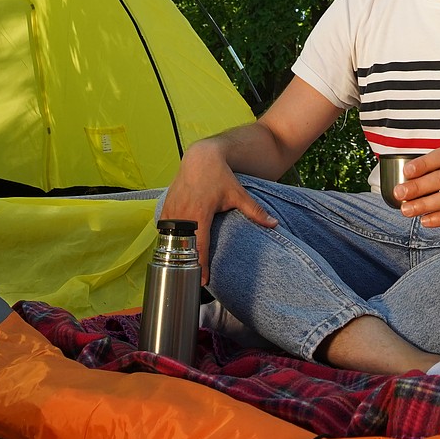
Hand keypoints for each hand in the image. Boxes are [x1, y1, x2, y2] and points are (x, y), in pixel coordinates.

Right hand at [159, 139, 277, 283]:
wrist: (201, 157)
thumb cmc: (220, 176)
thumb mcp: (238, 194)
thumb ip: (255, 211)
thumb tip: (275, 224)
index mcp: (201, 213)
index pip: (200, 246)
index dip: (201, 265)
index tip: (204, 281)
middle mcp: (184, 212)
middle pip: (183, 245)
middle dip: (187, 263)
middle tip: (192, 278)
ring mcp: (173, 208)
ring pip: (171, 237)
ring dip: (176, 252)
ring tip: (181, 267)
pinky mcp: (167, 205)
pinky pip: (164, 227)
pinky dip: (167, 238)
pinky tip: (173, 248)